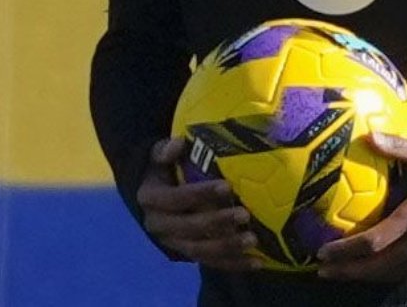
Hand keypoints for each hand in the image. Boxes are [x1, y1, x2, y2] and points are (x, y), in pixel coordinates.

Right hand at [136, 138, 260, 270]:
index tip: (227, 186)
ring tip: (253, 240)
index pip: (176, 198)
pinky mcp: (188, 255)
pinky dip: (234, 264)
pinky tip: (256, 262)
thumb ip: (165, 151)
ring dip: (228, 247)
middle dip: (218, 222)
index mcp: (150, 199)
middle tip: (245, 215)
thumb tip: (179, 142)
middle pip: (190, 227)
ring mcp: (174, 243)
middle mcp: (159, 225)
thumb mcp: (158, 158)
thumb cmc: (163, 172)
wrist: (153, 200)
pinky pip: (211, 263)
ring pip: (201, 250)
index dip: (200, 193)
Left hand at [317, 131, 406, 282]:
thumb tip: (370, 135)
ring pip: (395, 274)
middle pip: (380, 266)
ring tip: (342, 274)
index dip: (346, 250)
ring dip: (367, 276)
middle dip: (349, 271)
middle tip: (323, 271)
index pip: (374, 241)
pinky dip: (389, 274)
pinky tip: (373, 269)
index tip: (323, 252)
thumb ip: (399, 146)